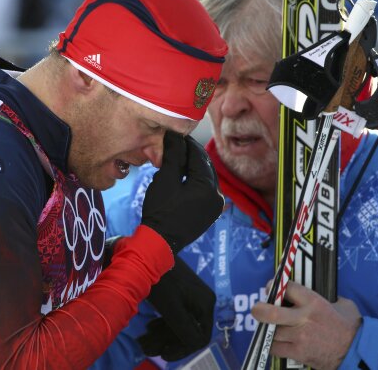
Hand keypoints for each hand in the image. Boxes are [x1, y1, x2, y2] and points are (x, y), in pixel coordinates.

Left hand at [137, 256, 214, 360]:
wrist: (151, 252)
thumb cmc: (161, 280)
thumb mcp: (172, 307)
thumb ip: (184, 328)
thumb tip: (196, 345)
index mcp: (205, 305)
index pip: (200, 337)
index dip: (182, 349)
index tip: (164, 355)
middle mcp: (202, 302)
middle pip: (188, 331)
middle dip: (167, 341)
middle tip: (147, 347)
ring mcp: (192, 297)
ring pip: (180, 324)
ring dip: (162, 335)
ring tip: (144, 340)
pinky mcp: (181, 294)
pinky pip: (175, 315)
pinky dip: (163, 324)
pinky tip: (149, 327)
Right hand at [142, 132, 223, 252]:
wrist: (159, 242)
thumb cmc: (160, 211)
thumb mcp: (165, 180)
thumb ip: (173, 156)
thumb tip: (175, 135)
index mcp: (208, 187)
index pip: (199, 156)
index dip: (186, 143)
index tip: (174, 135)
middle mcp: (217, 196)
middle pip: (205, 166)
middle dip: (191, 154)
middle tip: (175, 144)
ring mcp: (215, 206)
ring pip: (205, 177)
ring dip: (193, 166)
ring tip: (176, 159)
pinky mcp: (210, 212)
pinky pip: (204, 189)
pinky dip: (194, 180)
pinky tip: (182, 176)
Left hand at [251, 281, 361, 369]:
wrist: (358, 352)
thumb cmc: (350, 326)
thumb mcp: (340, 303)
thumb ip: (323, 296)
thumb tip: (309, 292)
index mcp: (314, 302)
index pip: (287, 288)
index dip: (275, 286)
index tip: (271, 288)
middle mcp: (303, 318)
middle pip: (271, 312)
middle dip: (259, 309)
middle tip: (257, 308)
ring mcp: (299, 337)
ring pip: (272, 332)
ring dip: (268, 329)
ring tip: (269, 325)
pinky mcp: (298, 353)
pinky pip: (275, 348)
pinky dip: (273, 345)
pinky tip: (276, 341)